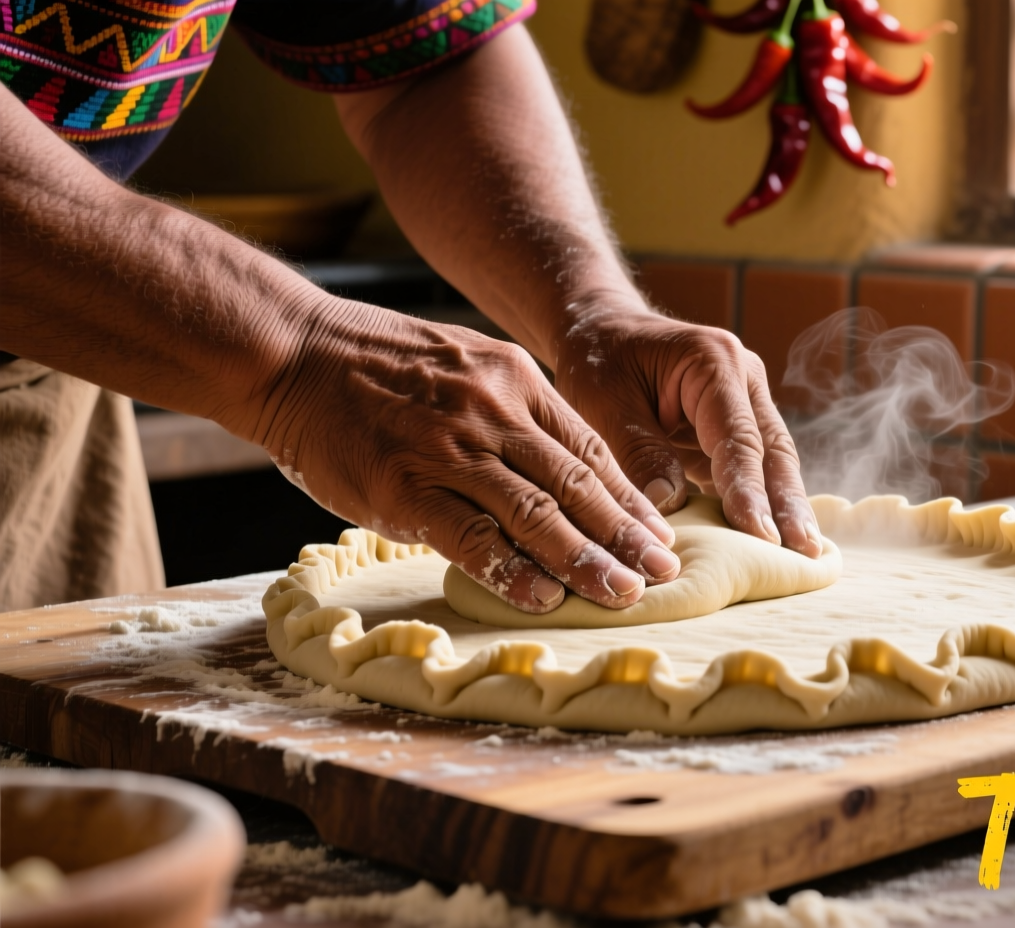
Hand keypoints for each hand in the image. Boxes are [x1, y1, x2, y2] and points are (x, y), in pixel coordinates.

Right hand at [254, 298, 680, 612]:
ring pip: (535, 512)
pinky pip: (469, 536)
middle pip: (576, 483)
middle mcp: (492, 414)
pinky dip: (511, 570)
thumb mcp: (465, 362)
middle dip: (625, 534)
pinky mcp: (403, 488)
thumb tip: (560, 465)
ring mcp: (448, 451)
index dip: (630, 498)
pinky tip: (544, 596)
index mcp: (515, 381)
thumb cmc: (378, 365)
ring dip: (585, 559)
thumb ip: (512, 409)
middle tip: (664, 572)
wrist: (292, 350)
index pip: (590, 451)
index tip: (662, 535)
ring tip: (623, 593)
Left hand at [550, 299, 822, 557]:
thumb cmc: (598, 360)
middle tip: (804, 552)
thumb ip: (639, 452)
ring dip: (787, 507)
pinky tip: (777, 539)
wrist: (600, 328)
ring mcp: (746, 401)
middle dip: (789, 503)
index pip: (739, 436)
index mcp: (714, 362)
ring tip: (805, 555)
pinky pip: (757, 466)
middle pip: (774, 449)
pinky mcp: (738, 425)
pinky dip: (765, 502)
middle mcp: (743, 378)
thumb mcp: (604, 403)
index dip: (750, 489)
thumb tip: (670, 505)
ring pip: (775, 460)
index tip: (760, 536)